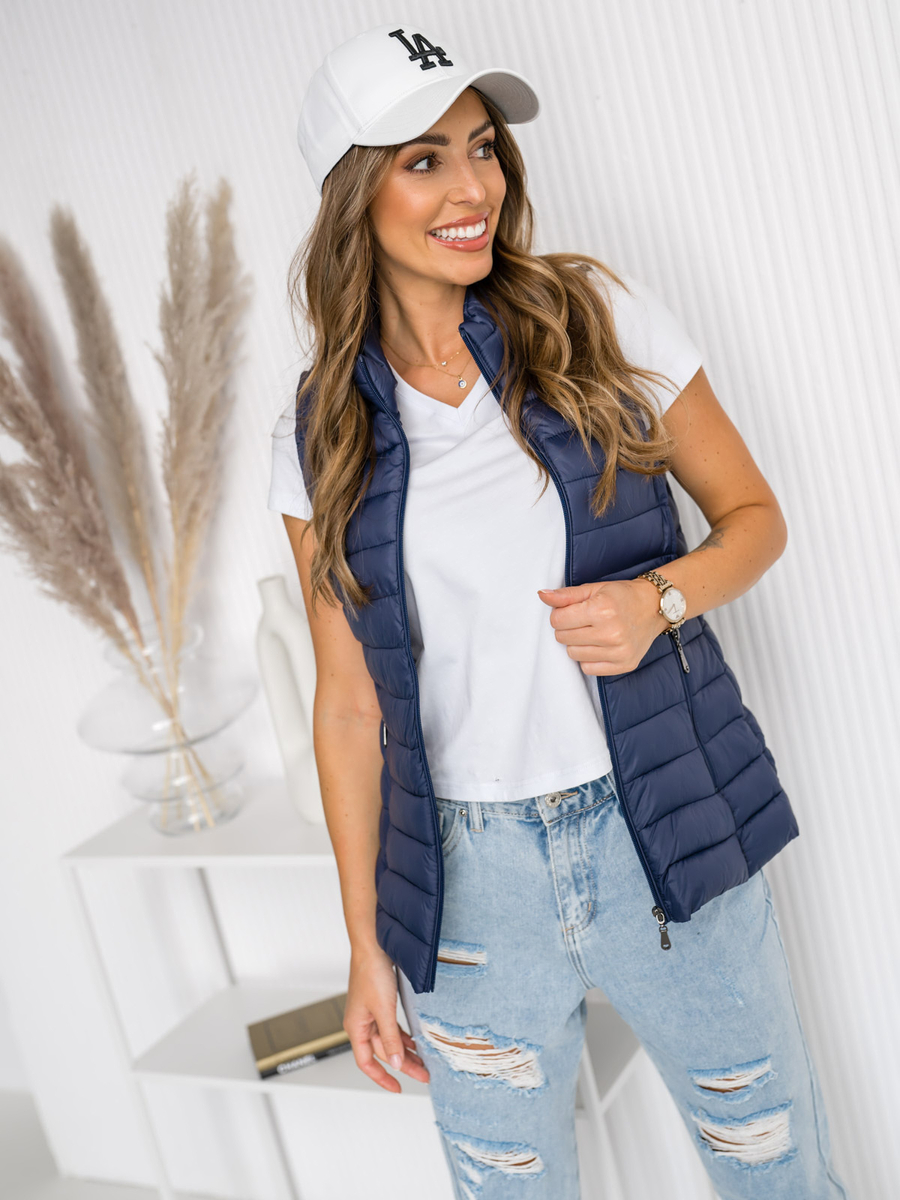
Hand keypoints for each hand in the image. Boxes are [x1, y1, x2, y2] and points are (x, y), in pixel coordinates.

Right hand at [344, 943, 429, 1093]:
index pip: (366, 1062)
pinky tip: (415, 1041)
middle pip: (383, 1053)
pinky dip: (404, 1036)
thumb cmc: (371, 973)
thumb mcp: (384, 1010)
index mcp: (355, 1028)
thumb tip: (396, 1064)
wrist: (373, 945)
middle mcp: (361, 1023)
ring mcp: (371, 1013)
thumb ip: (390, 1038)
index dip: (381, 1078)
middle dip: (403, 1065)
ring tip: (424, 1060)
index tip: (398, 1088)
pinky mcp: (380, 1003)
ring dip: (406, 1051)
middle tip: (424, 1074)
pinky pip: (392, 1027)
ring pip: (389, 1040)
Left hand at [537, 578, 666, 675]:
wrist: (653, 607)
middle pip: (563, 638)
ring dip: (577, 644)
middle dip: (567, 629)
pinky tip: (600, 645)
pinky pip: (588, 668)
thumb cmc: (622, 596)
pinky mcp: (624, 664)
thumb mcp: (594, 589)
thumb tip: (542, 595)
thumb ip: (566, 595)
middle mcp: (611, 633)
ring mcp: (619, 651)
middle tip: (583, 621)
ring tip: (592, 632)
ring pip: (573, 654)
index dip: (560, 615)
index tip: (572, 611)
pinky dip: (589, 658)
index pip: (558, 621)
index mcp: (602, 610)